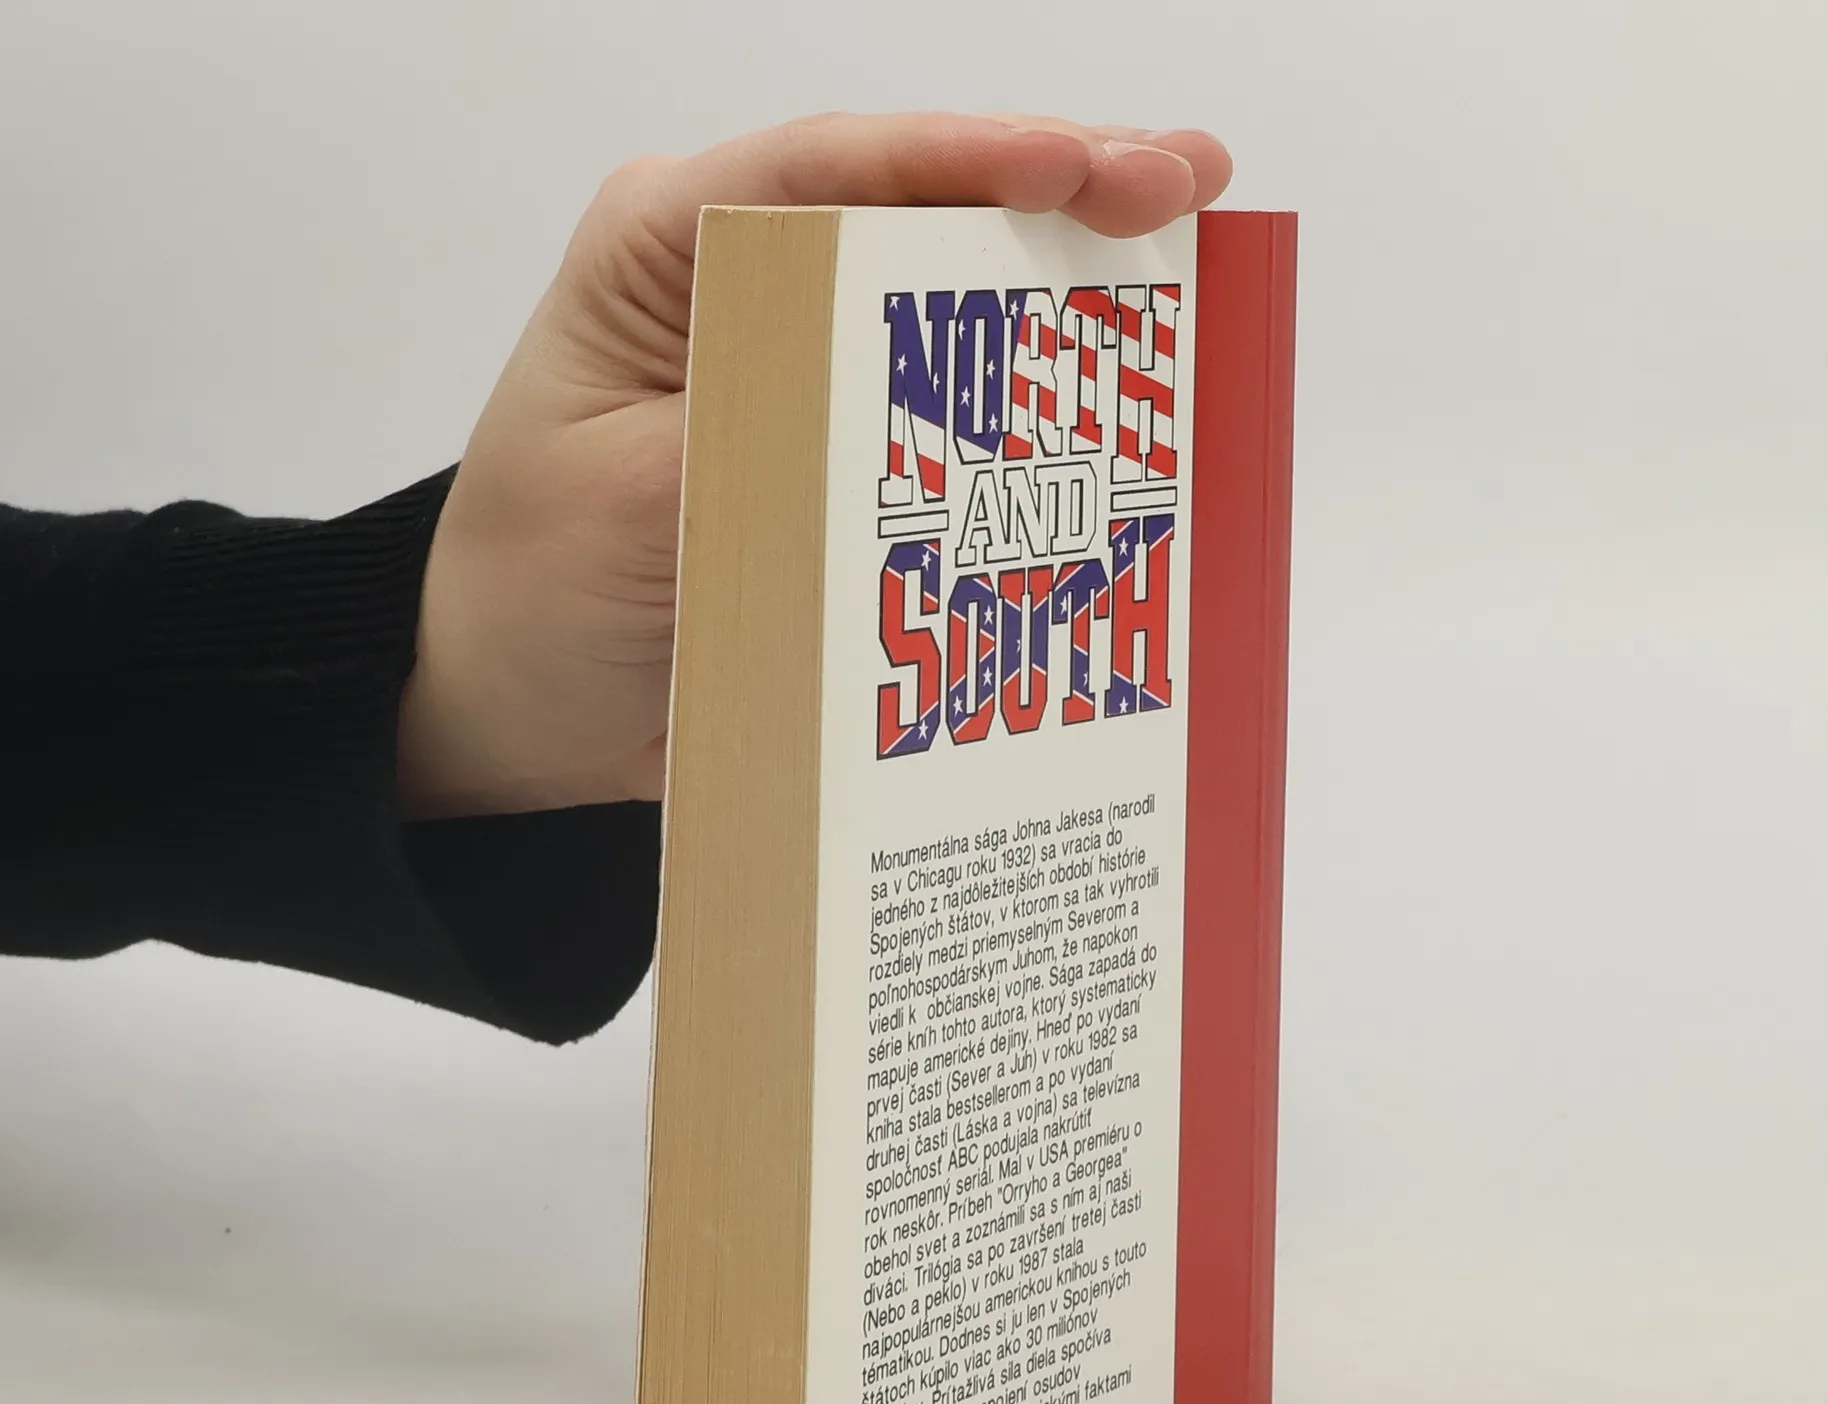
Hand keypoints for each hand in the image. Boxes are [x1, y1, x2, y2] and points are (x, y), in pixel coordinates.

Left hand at [399, 111, 1232, 817]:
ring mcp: (811, 382)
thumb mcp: (623, 503)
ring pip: (957, 319)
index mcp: (668, 250)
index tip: (1085, 167)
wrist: (521, 718)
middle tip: (1194, 189)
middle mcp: (753, 292)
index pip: (830, 167)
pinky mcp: (849, 472)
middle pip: (921, 217)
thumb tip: (900, 416)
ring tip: (1200, 286)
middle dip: (1064, 199)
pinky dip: (1038, 437)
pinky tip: (1127, 429)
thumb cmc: (532, 593)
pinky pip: (956, 439)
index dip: (968, 155)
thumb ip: (757, 436)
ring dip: (1072, 310)